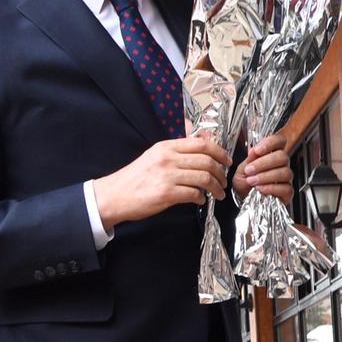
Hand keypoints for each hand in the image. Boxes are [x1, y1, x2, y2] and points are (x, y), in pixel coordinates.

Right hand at [95, 137, 229, 229]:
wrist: (114, 195)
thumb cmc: (137, 177)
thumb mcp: (155, 155)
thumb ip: (178, 151)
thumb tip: (204, 141)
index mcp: (166, 147)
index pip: (202, 144)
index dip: (220, 152)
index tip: (227, 161)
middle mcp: (167, 158)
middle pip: (207, 161)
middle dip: (221, 173)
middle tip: (224, 181)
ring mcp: (167, 176)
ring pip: (204, 178)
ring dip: (216, 187)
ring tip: (217, 193)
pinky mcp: (166, 193)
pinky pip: (194, 194)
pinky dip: (202, 198)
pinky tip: (200, 200)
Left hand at [231, 133, 292, 204]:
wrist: (244, 199)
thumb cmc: (244, 183)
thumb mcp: (241, 169)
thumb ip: (249, 160)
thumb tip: (254, 151)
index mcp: (271, 154)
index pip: (280, 141)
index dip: (271, 142)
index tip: (257, 150)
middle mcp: (281, 165)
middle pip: (282, 156)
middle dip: (263, 163)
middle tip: (249, 170)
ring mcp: (286, 179)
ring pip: (285, 172)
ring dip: (265, 176)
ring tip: (252, 181)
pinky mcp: (287, 192)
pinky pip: (285, 188)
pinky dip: (271, 188)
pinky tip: (260, 189)